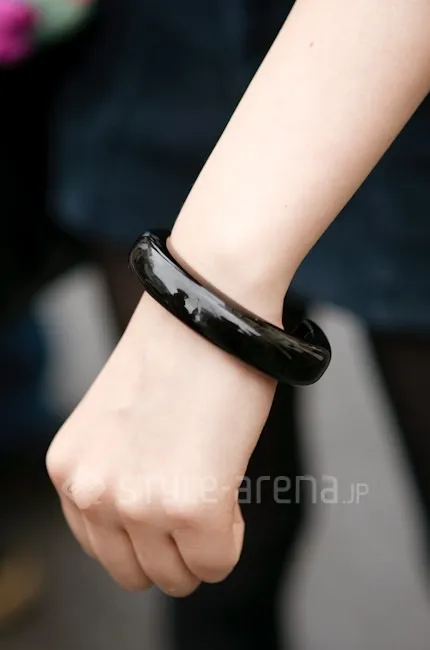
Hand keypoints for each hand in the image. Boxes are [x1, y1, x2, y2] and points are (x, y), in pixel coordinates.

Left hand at [46, 293, 276, 595]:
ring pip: (180, 577)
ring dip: (202, 545)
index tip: (171, 498)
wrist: (206, 306)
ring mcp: (137, 502)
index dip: (146, 531)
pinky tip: (230, 482)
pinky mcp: (190, 505)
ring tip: (214, 486)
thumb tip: (147, 521)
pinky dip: (232, 537)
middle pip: (138, 574)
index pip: (102, 549)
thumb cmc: (175, 354)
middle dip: (173, 548)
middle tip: (199, 501)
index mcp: (69, 470)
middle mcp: (91, 492)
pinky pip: (218, 562)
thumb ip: (119, 475)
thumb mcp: (120, 425)